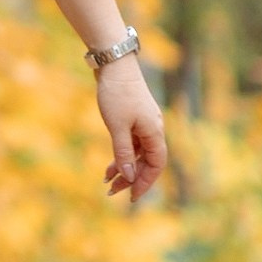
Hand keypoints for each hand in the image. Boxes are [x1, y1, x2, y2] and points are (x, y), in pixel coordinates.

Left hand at [95, 57, 167, 202]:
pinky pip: (130, 143)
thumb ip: (123, 152)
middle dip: (130, 178)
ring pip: (137, 153)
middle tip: (112, 192)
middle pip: (146, 162)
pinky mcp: (133, 118)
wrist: (114, 64)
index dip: (145, 183)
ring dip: (123, 167)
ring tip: (106, 181)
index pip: (155, 166)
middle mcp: (153, 130)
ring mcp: (143, 124)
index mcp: (155, 133)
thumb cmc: (117, 94)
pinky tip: (109, 165)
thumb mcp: (117, 126)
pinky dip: (121, 154)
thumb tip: (128, 176)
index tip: (132, 197)